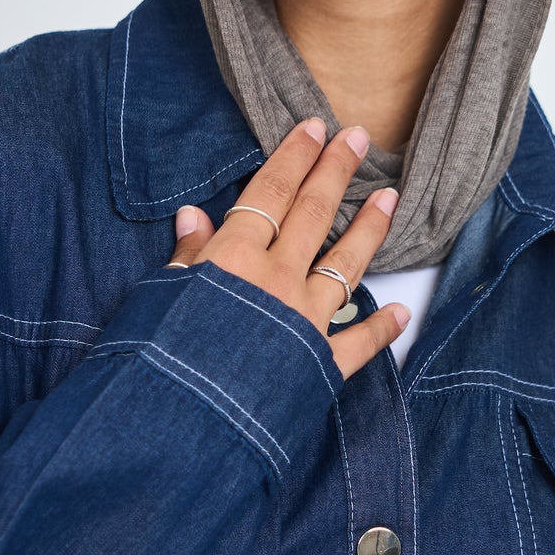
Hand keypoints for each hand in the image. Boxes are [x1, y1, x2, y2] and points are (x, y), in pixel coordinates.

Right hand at [166, 117, 407, 381]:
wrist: (181, 426)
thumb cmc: (155, 361)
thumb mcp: (157, 298)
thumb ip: (186, 258)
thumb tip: (194, 216)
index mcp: (233, 258)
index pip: (270, 193)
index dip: (293, 158)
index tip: (314, 128)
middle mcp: (276, 280)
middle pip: (312, 214)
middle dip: (336, 171)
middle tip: (358, 137)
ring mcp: (303, 320)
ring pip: (345, 265)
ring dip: (369, 230)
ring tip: (390, 199)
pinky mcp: (319, 365)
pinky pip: (357, 342)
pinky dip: (380, 328)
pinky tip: (400, 311)